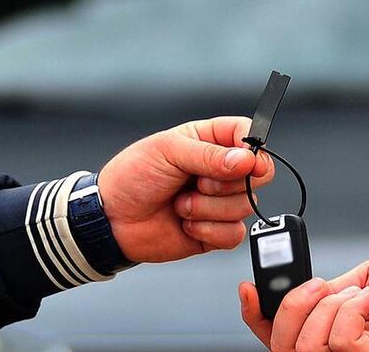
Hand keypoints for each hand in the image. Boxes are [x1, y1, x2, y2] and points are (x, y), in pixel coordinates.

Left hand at [98, 116, 273, 262]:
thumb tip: (247, 160)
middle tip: (195, 182)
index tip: (244, 160)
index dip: (253, 148)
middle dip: (225, 183)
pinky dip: (209, 231)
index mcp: (209, 141)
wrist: (111, 220)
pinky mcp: (216, 231)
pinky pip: (235, 234)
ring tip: (180, 205)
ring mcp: (220, 202)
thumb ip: (209, 156)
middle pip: (257, 174)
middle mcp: (219, 170)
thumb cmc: (132, 177)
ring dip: (208, 208)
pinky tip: (185, 224)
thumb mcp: (167, 152)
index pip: (248, 135)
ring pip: (246, 206)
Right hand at [239, 252, 368, 350]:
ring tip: (358, 292)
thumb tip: (293, 291)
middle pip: (282, 346)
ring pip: (305, 347)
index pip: (280, 337)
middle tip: (319, 284)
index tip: (248, 288)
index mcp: (330, 332)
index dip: (256, 317)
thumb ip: (322, 294)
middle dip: (290, 306)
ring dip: (327, 306)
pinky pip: (339, 343)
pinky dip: (350, 310)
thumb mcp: (356, 280)